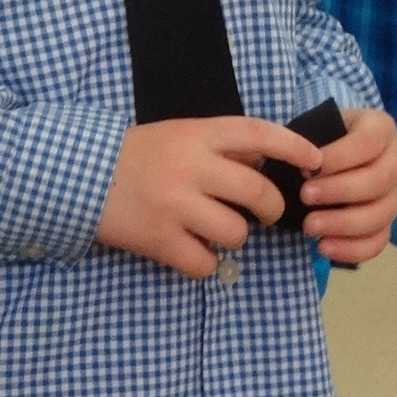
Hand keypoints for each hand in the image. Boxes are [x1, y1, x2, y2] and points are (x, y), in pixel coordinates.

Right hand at [97, 116, 322, 280]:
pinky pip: (204, 263)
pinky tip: (192, 249)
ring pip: (236, 232)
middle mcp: (190, 166)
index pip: (259, 134)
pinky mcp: (159, 239)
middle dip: (273, 209)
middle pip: (258, 192)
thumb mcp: (182, 134)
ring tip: (216, 230)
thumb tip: (271, 166)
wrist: (81, 175)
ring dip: (235, 237)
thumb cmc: (141, 154)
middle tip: (267, 213)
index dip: (294, 147)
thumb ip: (222, 146)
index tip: (315, 161)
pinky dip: (204, 262)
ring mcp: (175, 204)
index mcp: (199, 133)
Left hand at [300, 107, 396, 264]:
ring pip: (381, 214)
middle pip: (378, 180)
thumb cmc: (326, 139)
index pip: (367, 143)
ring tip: (309, 227)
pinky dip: (352, 249)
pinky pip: (379, 241)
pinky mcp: (390, 222)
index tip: (306, 169)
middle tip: (305, 197)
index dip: (337, 158)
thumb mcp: (320, 128)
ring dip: (343, 224)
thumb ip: (311, 141)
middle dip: (339, 191)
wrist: (337, 156)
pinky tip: (323, 247)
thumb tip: (299, 163)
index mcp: (382, 128)